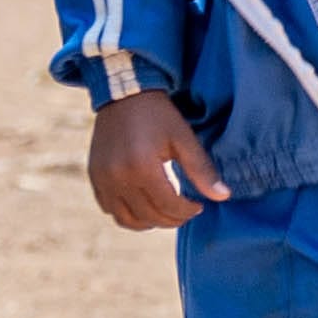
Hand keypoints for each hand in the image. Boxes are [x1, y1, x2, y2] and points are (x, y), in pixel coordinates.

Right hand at [87, 91, 226, 229]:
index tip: (199, 206)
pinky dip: (129, 214)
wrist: (124, 95)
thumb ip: (202, 170)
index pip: (168, 206)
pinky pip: (110, 209)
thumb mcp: (184, 138)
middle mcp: (117, 177)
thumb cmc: (159, 115)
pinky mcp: (94, 177)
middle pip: (148, 216)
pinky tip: (145, 206)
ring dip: (150, 222)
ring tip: (167, 212)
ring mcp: (102, 179)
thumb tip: (223, 197)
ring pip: (127, 219)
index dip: (187, 211)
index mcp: (141, 167)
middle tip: (186, 211)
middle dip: (172, 219)